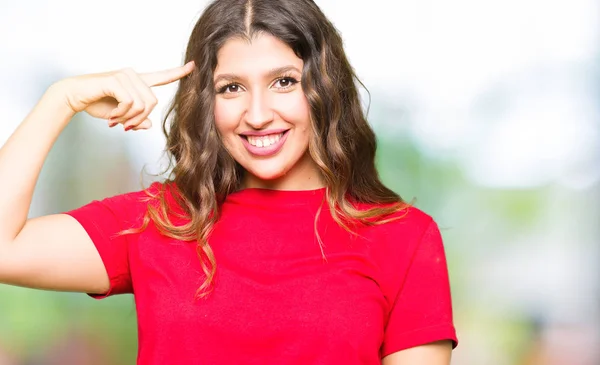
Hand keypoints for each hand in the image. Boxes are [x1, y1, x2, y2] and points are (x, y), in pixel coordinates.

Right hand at [53, 61, 194, 129]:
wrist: (73, 96)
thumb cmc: (96, 103)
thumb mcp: (121, 116)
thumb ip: (136, 120)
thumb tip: (148, 124)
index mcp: (138, 82)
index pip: (162, 76)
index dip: (178, 73)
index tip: (193, 66)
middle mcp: (133, 75)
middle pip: (153, 102)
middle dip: (140, 118)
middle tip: (126, 126)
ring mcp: (125, 76)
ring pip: (142, 104)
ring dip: (129, 118)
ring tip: (117, 121)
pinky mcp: (116, 80)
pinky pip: (130, 103)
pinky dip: (122, 114)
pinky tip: (112, 117)